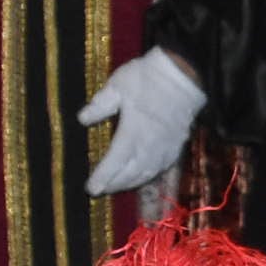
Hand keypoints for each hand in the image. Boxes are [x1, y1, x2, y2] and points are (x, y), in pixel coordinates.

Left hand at [78, 49, 207, 194]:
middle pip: (130, 173)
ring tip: (116, 186)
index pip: (115, 162)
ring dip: (130, 183)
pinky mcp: (176, 146)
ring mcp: (165, 148)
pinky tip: (141, 175)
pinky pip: (161, 168)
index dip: (102, 177)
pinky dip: (148, 176)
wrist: (183, 75)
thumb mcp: (118, 85)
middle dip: (113, 184)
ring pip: (146, 174)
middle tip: (99, 190)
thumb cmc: (147, 78)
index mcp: (133, 131)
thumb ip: (100, 104)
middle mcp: (150, 146)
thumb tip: (82, 119)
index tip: (91, 189)